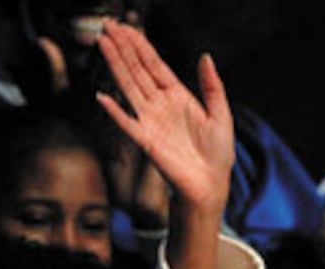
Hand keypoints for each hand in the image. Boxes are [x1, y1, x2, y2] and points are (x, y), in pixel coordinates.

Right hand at [96, 21, 233, 217]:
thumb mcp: (221, 114)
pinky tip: (103, 96)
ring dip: (116, 66)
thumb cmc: (217, 155)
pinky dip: (115, 111)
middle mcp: (160, 106)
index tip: (126, 28)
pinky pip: (127, 123)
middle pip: (137, 70)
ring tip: (103, 44)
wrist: (211, 185)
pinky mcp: (146, 141)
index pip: (154, 65)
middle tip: (107, 26)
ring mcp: (151, 121)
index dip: (140, 45)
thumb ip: (212, 85)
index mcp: (178, 97)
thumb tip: (206, 57)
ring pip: (129, 87)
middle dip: (123, 48)